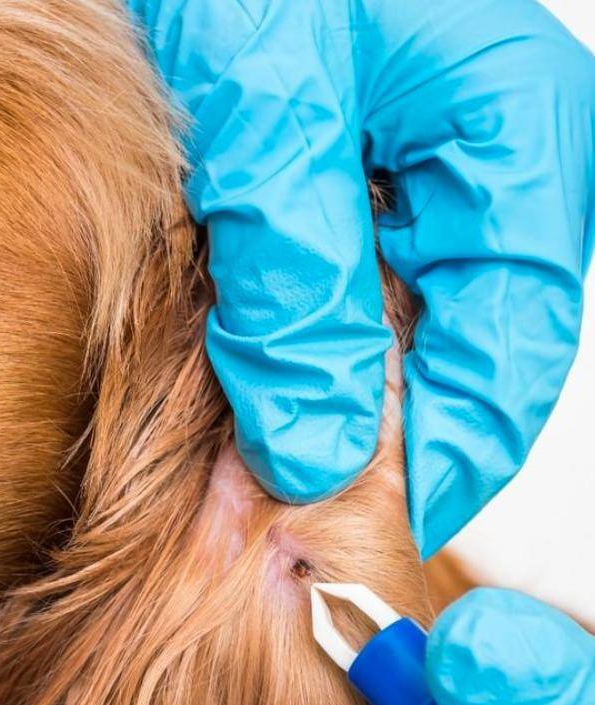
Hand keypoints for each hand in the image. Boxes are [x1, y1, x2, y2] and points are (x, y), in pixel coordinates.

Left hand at [126, 0, 594, 555]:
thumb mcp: (270, 113)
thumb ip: (297, 278)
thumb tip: (314, 443)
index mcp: (519, 129)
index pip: (516, 328)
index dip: (458, 441)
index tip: (393, 526)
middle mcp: (483, 161)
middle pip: (464, 341)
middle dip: (390, 429)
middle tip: (311, 514)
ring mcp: (415, 177)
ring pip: (396, 328)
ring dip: (333, 391)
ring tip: (272, 461)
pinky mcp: (343, 189)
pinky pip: (338, 293)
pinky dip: (294, 341)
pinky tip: (252, 374)